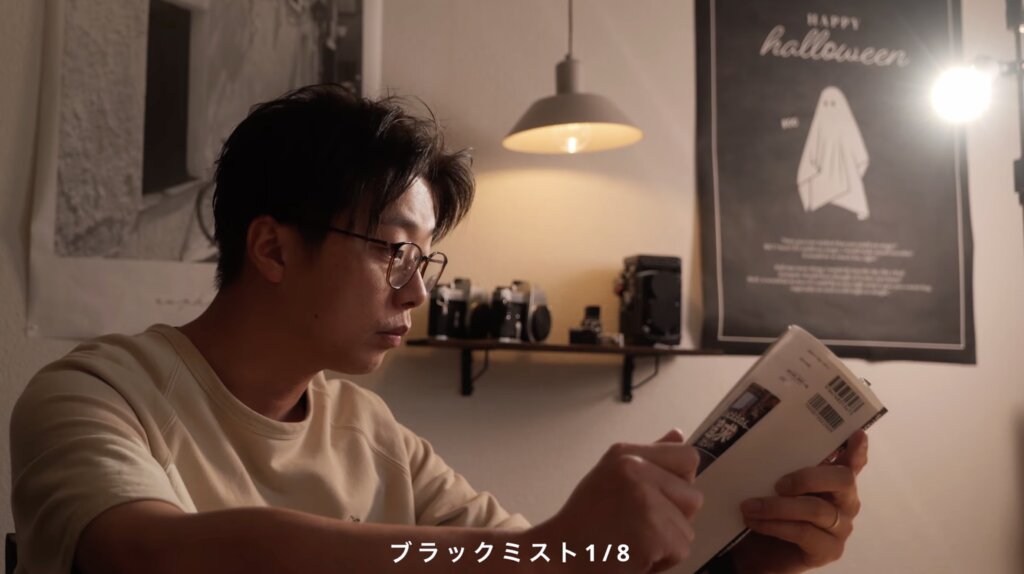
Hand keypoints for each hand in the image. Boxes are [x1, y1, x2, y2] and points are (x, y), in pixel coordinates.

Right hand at [525, 429, 703, 573]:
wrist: (558, 554)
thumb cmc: (585, 520)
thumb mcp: (613, 475)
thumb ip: (649, 457)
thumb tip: (678, 435)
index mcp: (626, 454)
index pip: (687, 457)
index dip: (679, 483)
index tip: (657, 498)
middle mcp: (635, 470)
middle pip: (693, 497)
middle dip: (673, 518)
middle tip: (638, 525)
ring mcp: (645, 501)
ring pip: (687, 528)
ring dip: (666, 543)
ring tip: (633, 541)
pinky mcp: (652, 533)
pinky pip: (680, 550)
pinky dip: (661, 561)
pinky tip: (634, 556)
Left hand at [729, 430, 869, 573]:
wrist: (755, 551)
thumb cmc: (768, 510)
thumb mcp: (771, 483)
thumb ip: (780, 464)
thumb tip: (766, 433)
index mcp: (834, 479)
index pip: (852, 461)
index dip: (856, 449)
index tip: (856, 434)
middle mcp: (846, 501)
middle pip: (842, 480)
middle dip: (807, 477)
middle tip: (777, 484)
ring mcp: (841, 527)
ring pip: (817, 509)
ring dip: (777, 507)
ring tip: (748, 507)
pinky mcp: (830, 550)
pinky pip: (804, 532)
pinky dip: (775, 525)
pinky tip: (755, 523)